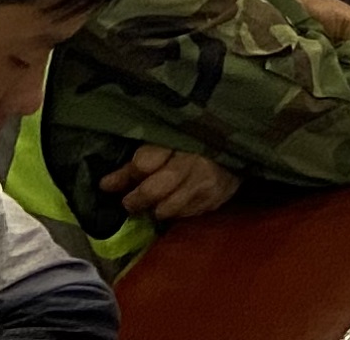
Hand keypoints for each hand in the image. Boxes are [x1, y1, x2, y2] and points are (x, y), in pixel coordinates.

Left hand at [102, 146, 238, 222]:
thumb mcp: (170, 138)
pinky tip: (179, 199)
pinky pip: (185, 215)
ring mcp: (208, 184)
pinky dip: (177, 210)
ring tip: (157, 200)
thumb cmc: (199, 134)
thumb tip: (106, 184)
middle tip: (129, 202)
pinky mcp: (217, 200)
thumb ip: (141, 158)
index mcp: (180, 138)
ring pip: (167, 209)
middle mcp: (195, 162)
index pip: (144, 162)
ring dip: (157, 208)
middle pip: (154, 191)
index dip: (124, 175)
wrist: (243, 138)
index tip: (107, 184)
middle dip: (136, 200)